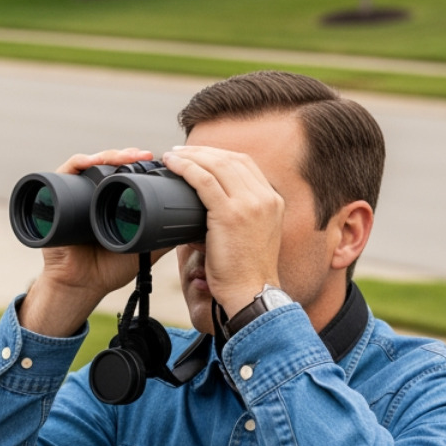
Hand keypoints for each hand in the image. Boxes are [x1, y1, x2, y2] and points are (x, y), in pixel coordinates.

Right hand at [19, 148, 157, 336]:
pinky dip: (80, 161)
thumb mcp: (143, 249)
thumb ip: (163, 237)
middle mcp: (92, 193)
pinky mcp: (55, 197)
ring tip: (127, 156)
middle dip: (128, 155)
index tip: (159, 162)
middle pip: (109, 163)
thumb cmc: (108, 269)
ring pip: (91, 162)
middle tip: (146, 155)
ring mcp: (74, 193)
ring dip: (109, 155)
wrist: (81, 285)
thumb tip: (190, 223)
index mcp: (110, 200)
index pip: (125, 172)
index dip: (140, 164)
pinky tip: (94, 161)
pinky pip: (66, 171)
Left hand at [161, 145, 282, 316]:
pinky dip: (187, 169)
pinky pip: (205, 181)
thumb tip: (208, 206)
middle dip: (203, 152)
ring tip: (172, 156)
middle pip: (231, 159)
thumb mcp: (252, 236)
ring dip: (192, 156)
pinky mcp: (231, 214)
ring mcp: (250, 204)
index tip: (199, 156)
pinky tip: (173, 165)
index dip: (219, 155)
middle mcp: (265, 197)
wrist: (251, 293)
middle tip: (180, 152)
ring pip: (217, 165)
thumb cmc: (244, 273)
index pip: (245, 164)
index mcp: (273, 200)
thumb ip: (240, 216)